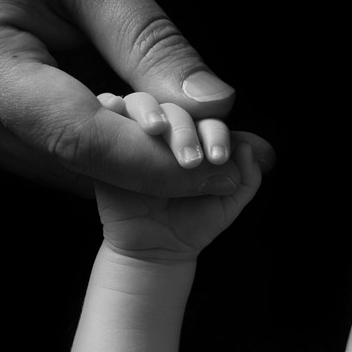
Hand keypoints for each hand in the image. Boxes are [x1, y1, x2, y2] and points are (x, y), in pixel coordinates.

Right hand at [0, 0, 237, 196]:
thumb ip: (149, 41)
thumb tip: (217, 106)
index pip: (83, 141)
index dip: (161, 165)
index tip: (230, 167)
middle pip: (76, 166)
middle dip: (158, 169)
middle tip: (236, 153)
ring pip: (64, 168)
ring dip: (130, 160)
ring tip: (199, 134)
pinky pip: (45, 149)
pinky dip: (99, 143)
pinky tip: (143, 119)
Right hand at [94, 121, 273, 262]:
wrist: (156, 249)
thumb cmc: (193, 223)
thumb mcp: (228, 203)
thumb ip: (246, 178)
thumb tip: (246, 146)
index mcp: (199, 138)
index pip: (209, 121)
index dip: (215, 134)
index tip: (219, 158)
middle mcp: (169, 131)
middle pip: (176, 109)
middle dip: (184, 129)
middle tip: (190, 159)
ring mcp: (137, 133)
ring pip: (141, 104)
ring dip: (149, 111)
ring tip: (155, 129)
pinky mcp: (108, 141)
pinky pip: (104, 112)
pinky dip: (109, 102)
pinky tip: (114, 107)